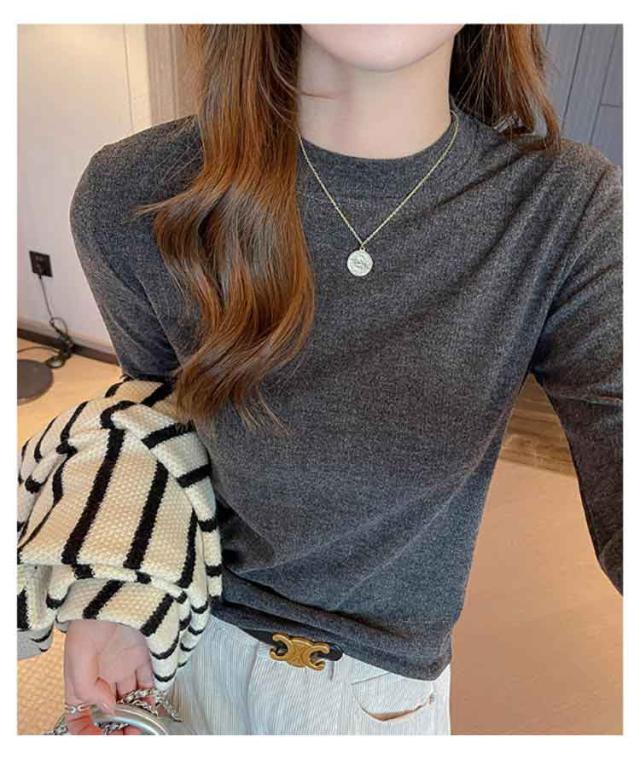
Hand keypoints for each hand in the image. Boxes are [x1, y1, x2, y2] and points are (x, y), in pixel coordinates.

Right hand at [63, 619, 155, 734]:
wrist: (118, 586)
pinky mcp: (145, 654)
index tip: (100, 738)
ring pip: (133, 699)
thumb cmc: (91, 615)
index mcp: (81, 677)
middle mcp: (103, 675)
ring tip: (144, 725)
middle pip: (111, 711)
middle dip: (119, 727)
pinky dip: (154, 695)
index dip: (86, 731)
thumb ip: (87, 685)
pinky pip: (151, 680)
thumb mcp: (78, 650)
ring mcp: (125, 665)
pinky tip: (155, 703)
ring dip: (138, 714)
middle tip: (129, 735)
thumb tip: (108, 707)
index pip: (79, 714)